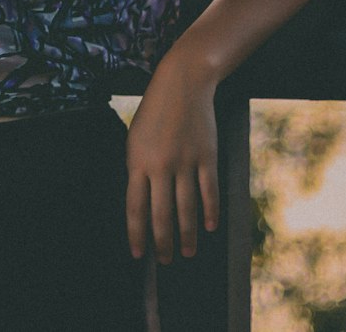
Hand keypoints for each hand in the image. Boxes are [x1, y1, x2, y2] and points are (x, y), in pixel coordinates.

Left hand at [125, 58, 219, 264]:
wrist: (181, 83)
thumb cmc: (154, 112)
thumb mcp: (135, 138)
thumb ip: (137, 169)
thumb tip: (141, 204)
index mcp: (137, 160)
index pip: (135, 207)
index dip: (136, 234)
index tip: (138, 254)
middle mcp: (160, 164)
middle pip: (161, 214)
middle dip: (163, 243)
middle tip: (165, 262)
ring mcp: (185, 161)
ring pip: (187, 209)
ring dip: (187, 235)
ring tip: (187, 252)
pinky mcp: (206, 156)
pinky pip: (209, 191)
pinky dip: (210, 212)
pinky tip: (209, 227)